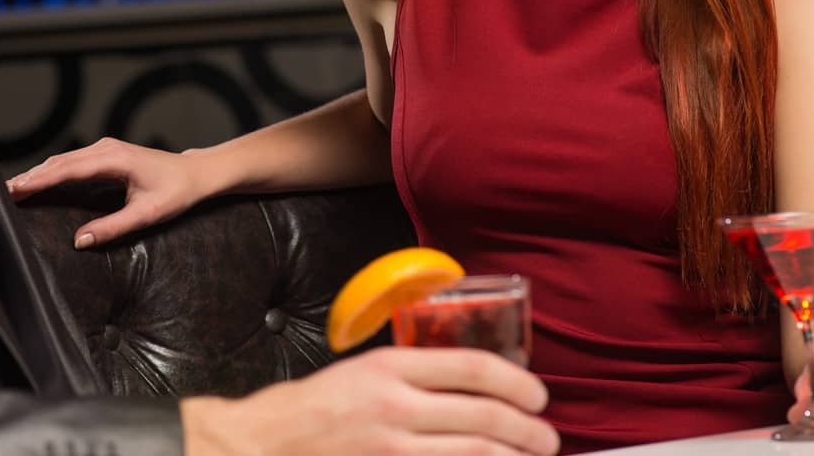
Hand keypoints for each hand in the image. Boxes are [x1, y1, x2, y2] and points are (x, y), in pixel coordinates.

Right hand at [5, 138, 212, 247]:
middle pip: (58, 161)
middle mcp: (106, 148)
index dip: (39, 180)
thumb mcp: (147, 214)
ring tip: (12, 189)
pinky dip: (51, 171)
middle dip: (30, 177)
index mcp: (114, 159)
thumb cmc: (176, 193)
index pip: (67, 169)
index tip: (14, 189)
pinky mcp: (105, 154)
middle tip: (1, 193)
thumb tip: (79, 241)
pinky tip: (37, 182)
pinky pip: (71, 161)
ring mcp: (105, 148)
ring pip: (62, 159)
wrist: (195, 173)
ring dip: (38, 173)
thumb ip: (113, 228)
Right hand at [182, 346, 559, 455]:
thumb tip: (467, 381)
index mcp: (389, 367)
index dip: (517, 381)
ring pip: (476, 453)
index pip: (472, 366)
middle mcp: (395, 407)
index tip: (537, 394)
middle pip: (484, 415)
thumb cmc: (313, 407)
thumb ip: (410, 373)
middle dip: (528, 428)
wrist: (266, 443)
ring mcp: (393, 450)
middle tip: (546, 435)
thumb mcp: (362, 370)